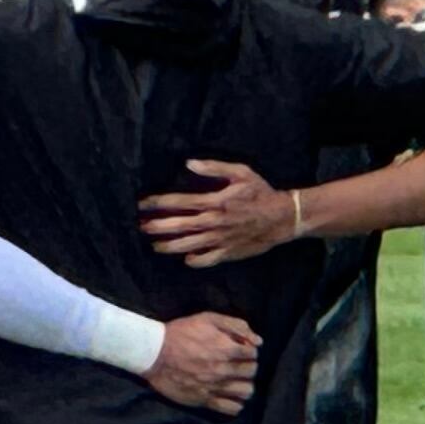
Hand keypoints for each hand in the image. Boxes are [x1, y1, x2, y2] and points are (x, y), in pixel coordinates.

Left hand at [137, 158, 304, 266]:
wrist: (284, 217)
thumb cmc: (261, 192)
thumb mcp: (242, 172)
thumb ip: (215, 167)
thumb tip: (189, 163)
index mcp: (215, 202)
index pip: (179, 202)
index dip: (158, 203)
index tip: (142, 204)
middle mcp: (214, 222)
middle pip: (178, 226)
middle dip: (157, 226)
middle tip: (141, 226)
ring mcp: (220, 239)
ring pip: (187, 245)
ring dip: (169, 245)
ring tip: (155, 245)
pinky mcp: (228, 252)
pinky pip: (206, 260)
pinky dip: (194, 260)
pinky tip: (186, 258)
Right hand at [141, 310, 259, 416]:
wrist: (153, 353)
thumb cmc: (180, 333)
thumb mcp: (208, 318)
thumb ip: (236, 326)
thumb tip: (258, 341)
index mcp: (226, 349)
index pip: (253, 354)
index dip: (248, 350)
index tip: (239, 350)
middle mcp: (224, 370)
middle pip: (251, 372)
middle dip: (247, 365)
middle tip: (237, 364)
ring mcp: (214, 387)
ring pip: (246, 391)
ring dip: (244, 384)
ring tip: (236, 381)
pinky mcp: (204, 399)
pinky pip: (231, 408)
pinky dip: (236, 404)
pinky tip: (229, 395)